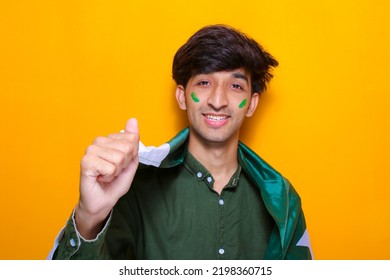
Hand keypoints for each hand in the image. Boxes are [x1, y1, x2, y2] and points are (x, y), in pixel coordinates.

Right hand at [75, 118, 139, 238]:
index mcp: (109, 140)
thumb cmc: (114, 183)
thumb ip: (133, 141)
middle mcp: (98, 142)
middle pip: (127, 148)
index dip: (131, 156)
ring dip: (116, 172)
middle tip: (113, 172)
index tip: (121, 165)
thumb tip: (133, 120)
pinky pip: (110, 167)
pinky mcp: (86, 161)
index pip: (132, 138)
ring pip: (119, 158)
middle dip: (124, 165)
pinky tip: (100, 178)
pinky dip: (109, 177)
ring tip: (106, 175)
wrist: (102, 201)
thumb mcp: (130, 161)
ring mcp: (91, 151)